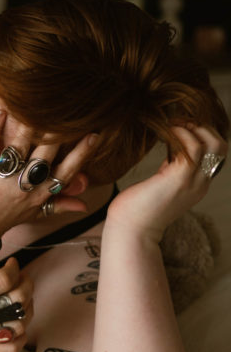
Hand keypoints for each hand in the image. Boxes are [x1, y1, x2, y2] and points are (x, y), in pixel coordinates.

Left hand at [0, 110, 95, 244]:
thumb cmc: (6, 217)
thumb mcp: (35, 213)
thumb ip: (60, 204)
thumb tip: (85, 205)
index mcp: (41, 194)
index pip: (67, 172)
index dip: (81, 153)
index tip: (94, 135)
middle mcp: (25, 185)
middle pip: (46, 154)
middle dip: (56, 133)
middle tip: (64, 113)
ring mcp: (4, 176)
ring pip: (20, 146)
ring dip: (29, 126)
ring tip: (36, 107)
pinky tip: (1, 112)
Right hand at [0, 251, 33, 351]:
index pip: (1, 280)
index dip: (14, 269)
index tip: (13, 264)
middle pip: (15, 300)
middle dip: (27, 285)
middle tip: (23, 279)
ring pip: (19, 323)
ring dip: (27, 308)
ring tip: (23, 299)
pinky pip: (13, 347)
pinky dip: (22, 334)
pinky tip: (17, 323)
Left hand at [106, 124, 227, 241]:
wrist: (130, 230)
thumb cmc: (139, 207)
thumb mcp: (163, 182)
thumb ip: (173, 167)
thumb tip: (174, 147)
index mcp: (198, 184)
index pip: (215, 153)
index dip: (202, 134)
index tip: (181, 126)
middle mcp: (201, 183)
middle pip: (221, 146)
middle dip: (203, 126)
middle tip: (179, 121)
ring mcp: (192, 181)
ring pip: (212, 143)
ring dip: (192, 126)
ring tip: (172, 123)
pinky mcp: (179, 178)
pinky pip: (192, 147)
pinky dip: (181, 133)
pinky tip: (165, 130)